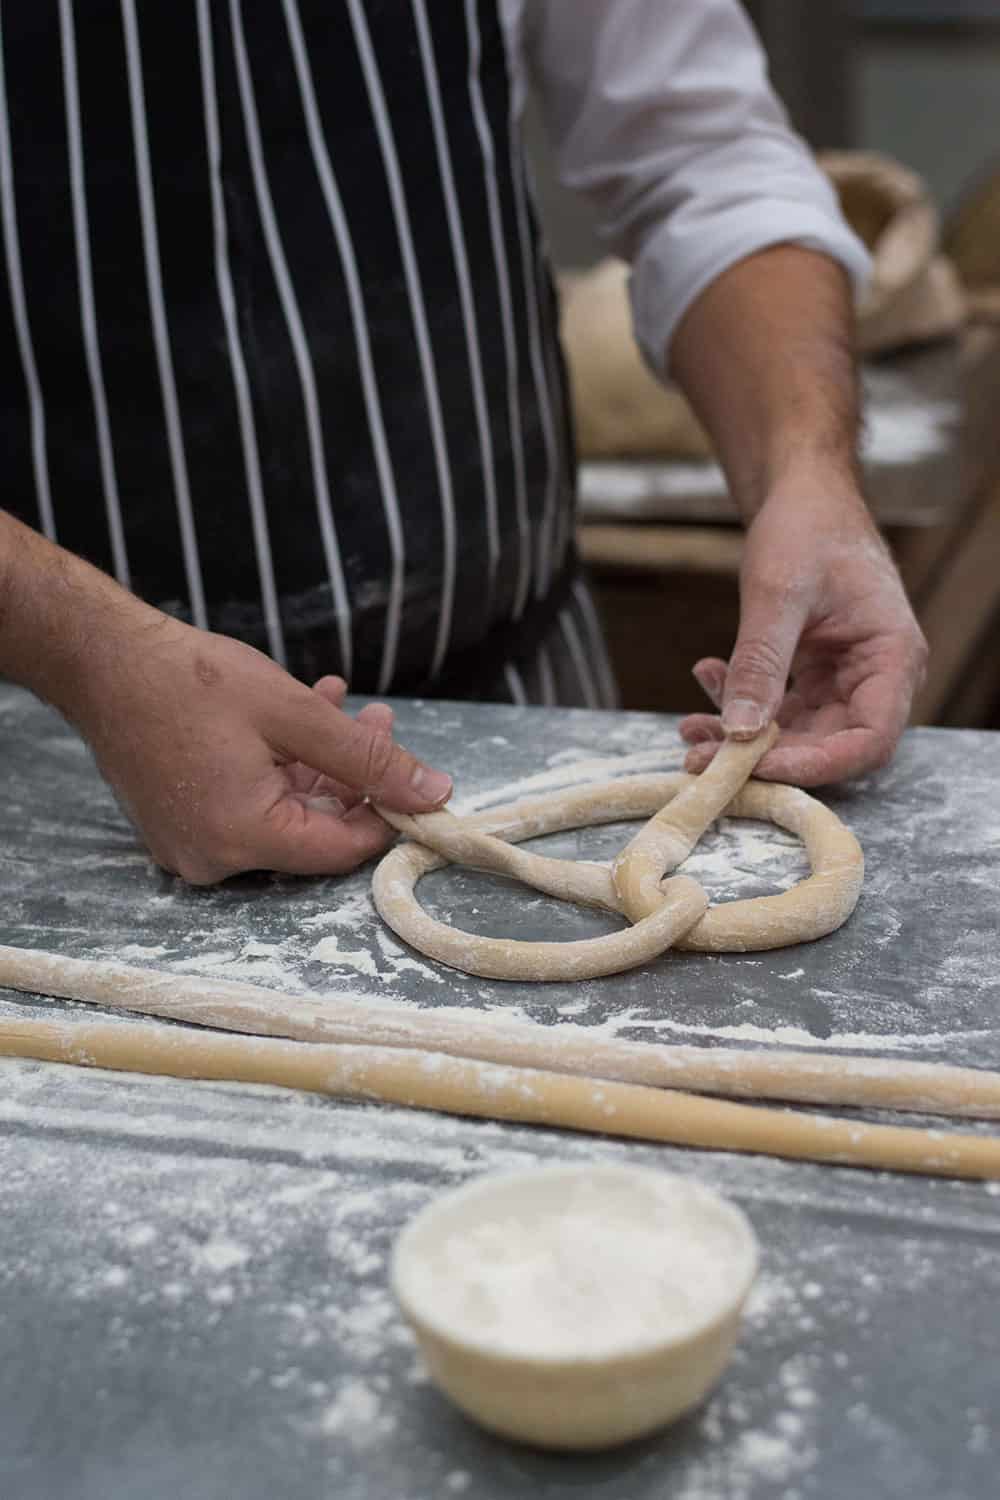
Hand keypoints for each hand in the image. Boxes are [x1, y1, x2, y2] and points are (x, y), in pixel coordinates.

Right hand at [71, 620, 452, 882]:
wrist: (100, 660)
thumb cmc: (190, 681)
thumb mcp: (296, 714)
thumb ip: (368, 758)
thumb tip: (433, 792)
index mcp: (244, 838)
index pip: (342, 848)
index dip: (385, 811)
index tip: (410, 772)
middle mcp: (214, 859)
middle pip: (313, 829)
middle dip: (352, 774)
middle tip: (375, 716)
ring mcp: (192, 845)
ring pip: (283, 812)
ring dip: (318, 762)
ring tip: (339, 703)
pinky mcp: (180, 825)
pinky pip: (248, 806)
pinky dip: (278, 767)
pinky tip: (299, 715)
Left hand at [680, 479, 926, 784]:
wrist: (802, 497)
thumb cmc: (807, 529)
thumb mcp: (779, 593)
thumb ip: (761, 662)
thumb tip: (740, 732)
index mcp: (891, 658)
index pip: (867, 740)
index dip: (814, 765)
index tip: (754, 767)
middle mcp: (876, 677)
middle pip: (829, 747)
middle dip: (764, 757)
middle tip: (702, 756)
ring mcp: (845, 679)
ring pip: (797, 734)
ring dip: (744, 736)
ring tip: (690, 729)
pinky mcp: (814, 676)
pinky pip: (779, 708)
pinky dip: (740, 703)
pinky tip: (706, 677)